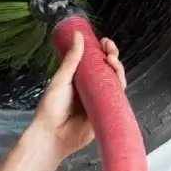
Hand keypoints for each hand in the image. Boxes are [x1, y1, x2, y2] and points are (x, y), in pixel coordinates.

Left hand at [28, 33, 126, 160]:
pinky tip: (119, 80)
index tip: (104, 42)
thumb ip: (72, 59)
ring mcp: (98, 101)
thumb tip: (78, 35)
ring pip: (115, 83)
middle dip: (112, 58)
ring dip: (118, 70)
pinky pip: (117, 100)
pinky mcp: (105, 113)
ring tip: (112, 62)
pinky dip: (120, 89)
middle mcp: (90, 89)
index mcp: (78, 80)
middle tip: (110, 51)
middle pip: (108, 70)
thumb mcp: (61, 80)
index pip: (95, 62)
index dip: (103, 51)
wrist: (51, 136)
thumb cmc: (50, 109)